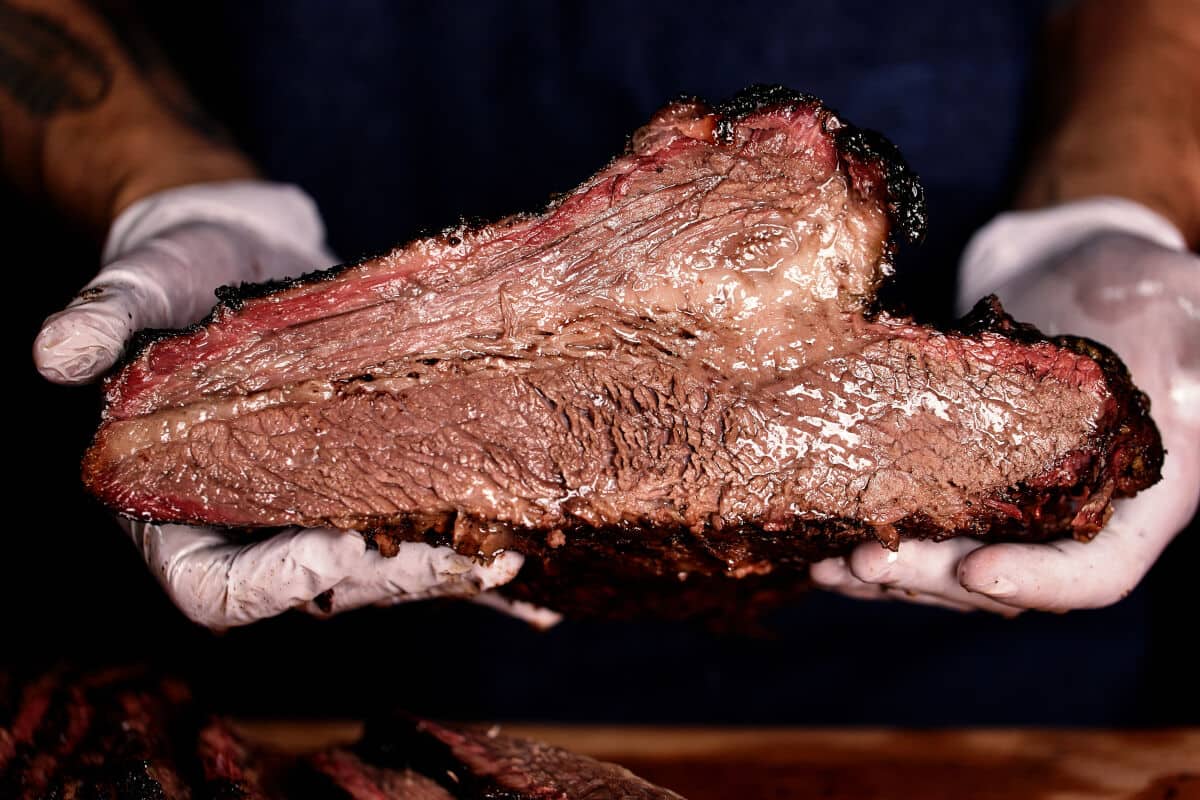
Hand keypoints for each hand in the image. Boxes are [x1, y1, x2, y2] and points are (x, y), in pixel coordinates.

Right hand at [34, 181, 540, 626]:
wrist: (240, 240)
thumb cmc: (178, 266)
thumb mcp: (138, 279)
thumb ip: (104, 316)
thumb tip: (56, 351)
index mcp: (176, 502)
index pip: (212, 586)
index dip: (268, 585)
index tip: (328, 553)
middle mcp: (251, 519)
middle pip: (319, 588)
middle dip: (389, 577)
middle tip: (460, 559)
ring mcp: (318, 503)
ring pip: (381, 566)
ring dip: (444, 569)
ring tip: (512, 559)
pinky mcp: (374, 475)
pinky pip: (419, 528)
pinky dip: (471, 557)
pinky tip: (532, 591)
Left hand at [812, 198, 1199, 613]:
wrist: (1065, 264)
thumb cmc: (1136, 281)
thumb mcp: (1184, 303)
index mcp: (1137, 498)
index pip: (1097, 572)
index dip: (1038, 582)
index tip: (974, 570)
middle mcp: (1068, 517)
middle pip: (1001, 582)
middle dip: (930, 580)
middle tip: (865, 561)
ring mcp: (1008, 507)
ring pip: (946, 569)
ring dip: (888, 577)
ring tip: (825, 568)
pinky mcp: (957, 483)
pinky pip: (917, 535)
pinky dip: (870, 547)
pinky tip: (818, 551)